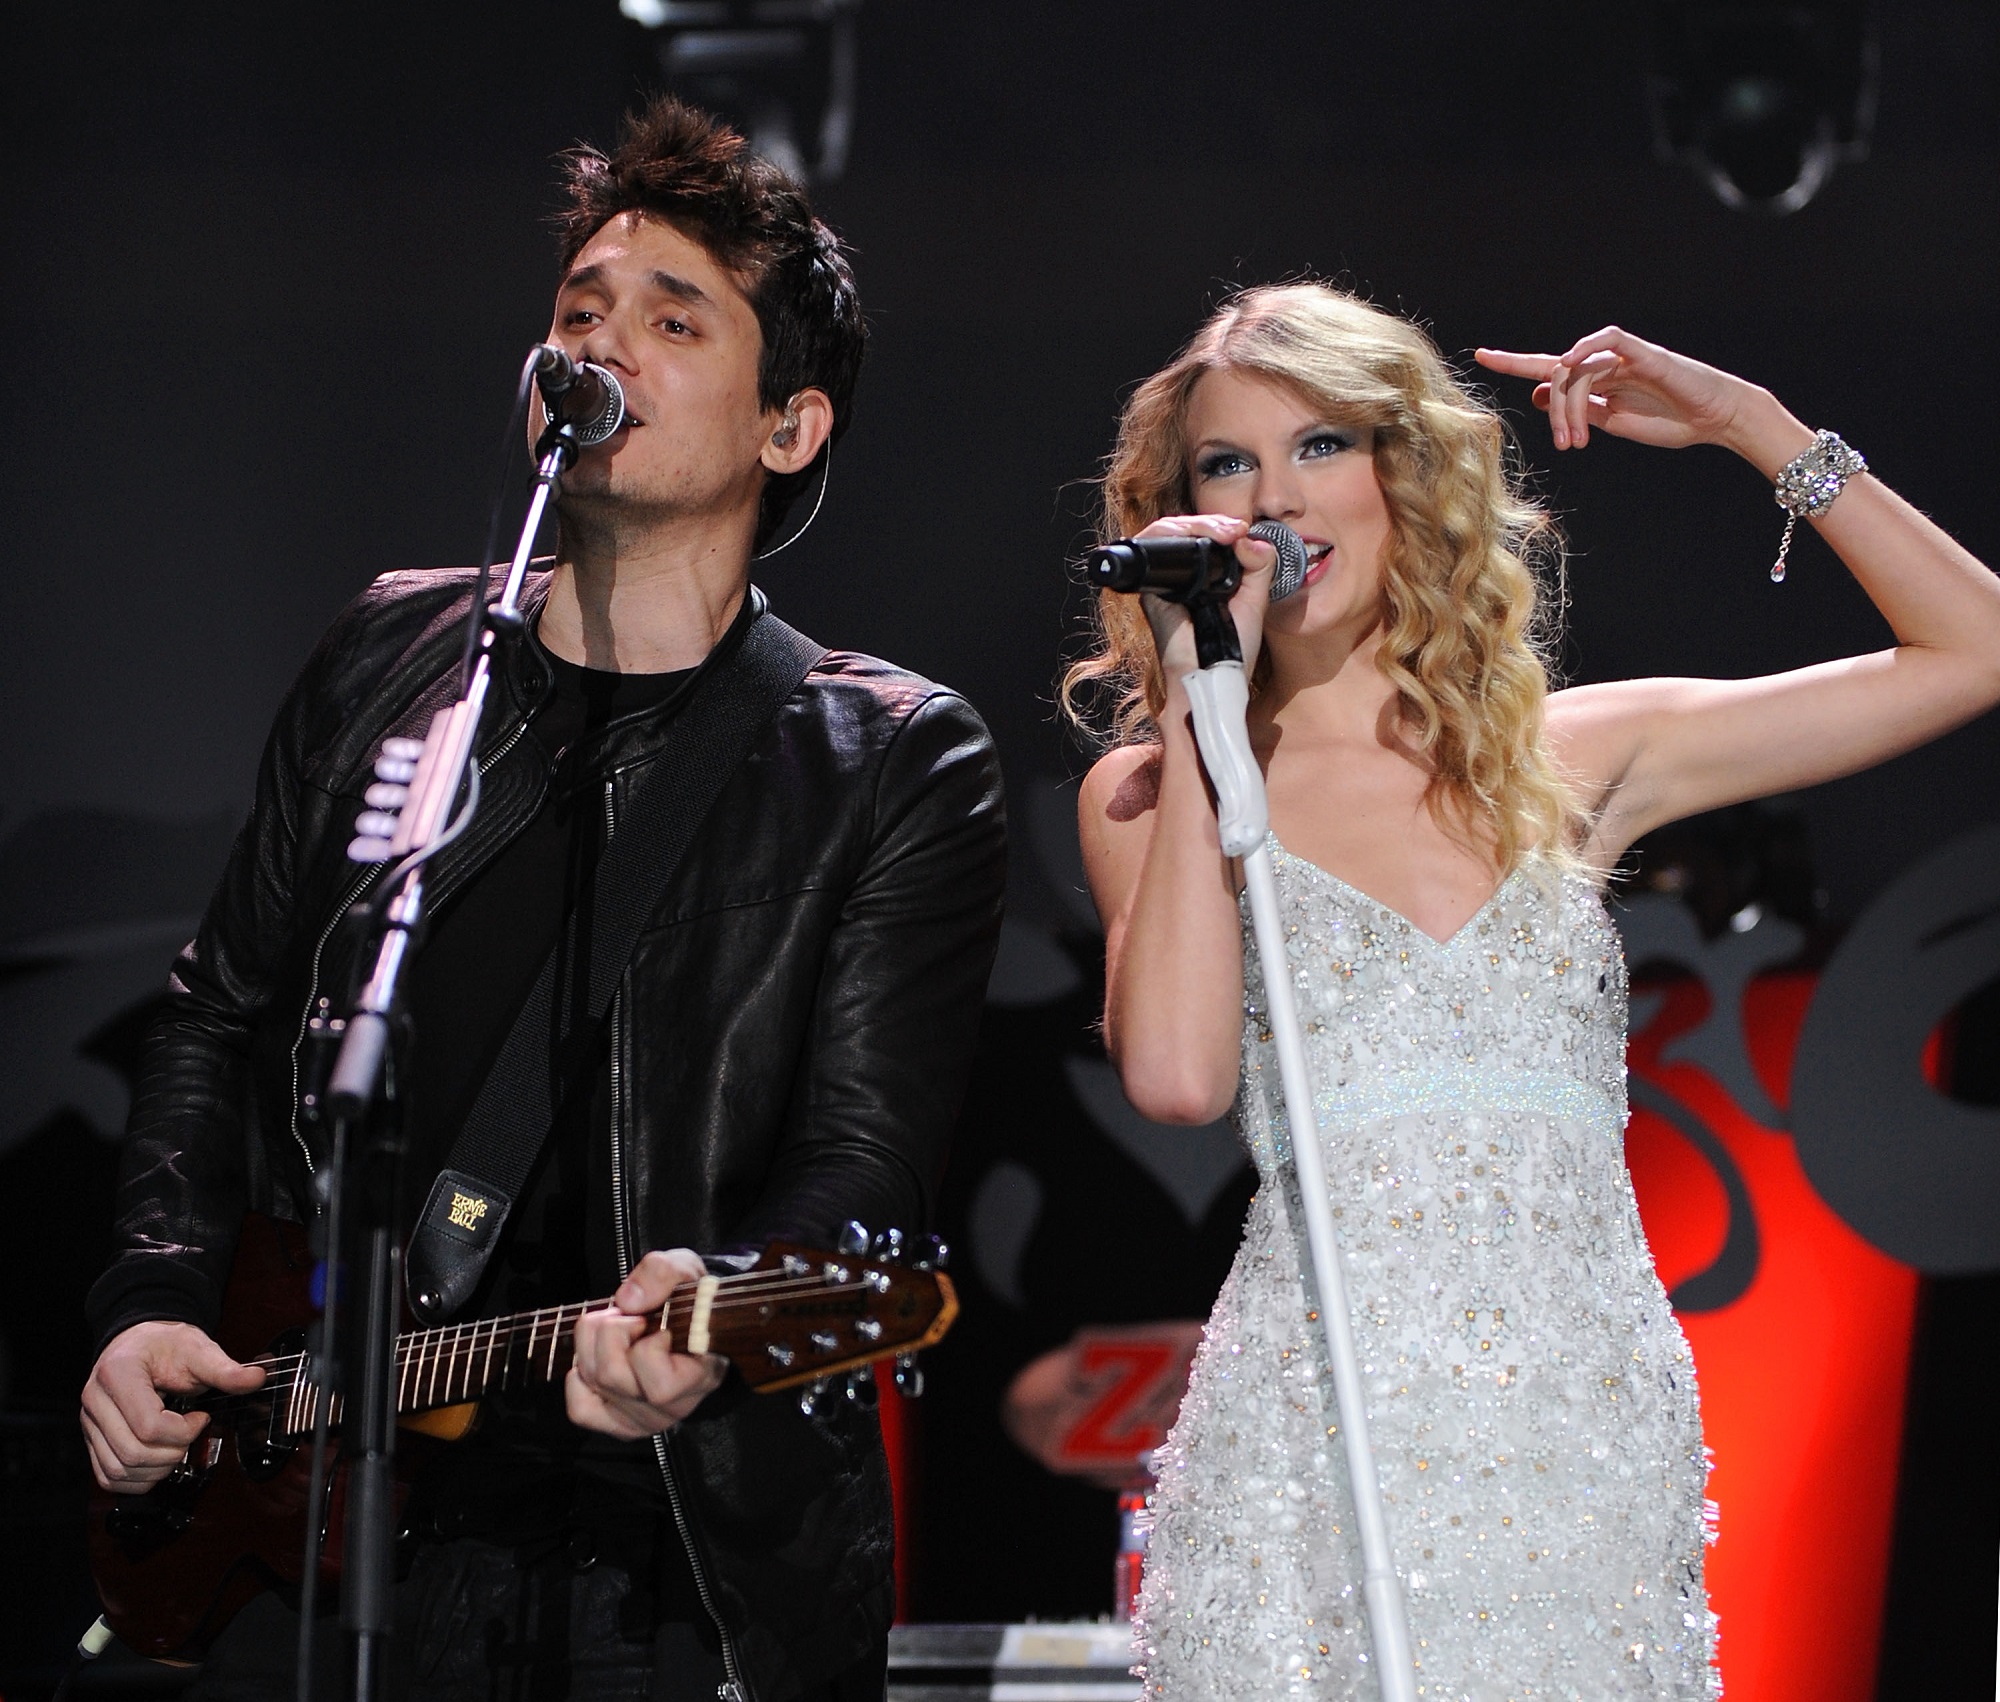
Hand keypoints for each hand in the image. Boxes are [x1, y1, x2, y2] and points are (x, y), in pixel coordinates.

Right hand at [81, 1321, 265, 1493]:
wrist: (138, 1343)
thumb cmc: (164, 1345)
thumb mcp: (197, 1348)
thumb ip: (224, 1369)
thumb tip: (256, 1379)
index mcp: (118, 1374)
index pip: (148, 1426)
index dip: (183, 1431)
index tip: (201, 1417)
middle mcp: (95, 1401)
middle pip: (132, 1453)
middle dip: (172, 1453)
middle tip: (191, 1434)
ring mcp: (90, 1424)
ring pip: (118, 1471)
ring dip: (156, 1470)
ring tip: (177, 1447)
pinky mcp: (92, 1440)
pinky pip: (108, 1477)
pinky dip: (137, 1480)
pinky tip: (159, 1462)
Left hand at [567, 1248, 726, 1439]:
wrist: (693, 1321)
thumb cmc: (691, 1301)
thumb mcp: (685, 1270)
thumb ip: (662, 1273)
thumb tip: (628, 1301)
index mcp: (701, 1377)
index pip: (661, 1385)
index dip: (648, 1346)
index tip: (657, 1323)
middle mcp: (674, 1407)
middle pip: (613, 1376)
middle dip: (611, 1330)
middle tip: (630, 1317)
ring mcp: (645, 1420)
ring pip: (594, 1382)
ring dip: (594, 1343)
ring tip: (617, 1329)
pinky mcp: (618, 1424)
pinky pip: (580, 1408)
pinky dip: (580, 1377)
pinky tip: (600, 1358)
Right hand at [1129, 514, 1278, 684]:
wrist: (1214, 680)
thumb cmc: (1232, 651)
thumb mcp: (1255, 602)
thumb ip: (1259, 567)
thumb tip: (1248, 537)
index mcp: (1204, 579)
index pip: (1203, 537)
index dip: (1219, 526)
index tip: (1241, 530)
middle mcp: (1180, 578)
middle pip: (1184, 529)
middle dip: (1211, 521)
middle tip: (1235, 529)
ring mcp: (1163, 583)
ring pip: (1167, 532)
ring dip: (1196, 524)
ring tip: (1224, 532)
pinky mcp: (1151, 591)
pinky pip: (1153, 550)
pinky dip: (1172, 534)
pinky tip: (1201, 538)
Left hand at [1476, 327, 1765, 453]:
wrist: (1715, 419)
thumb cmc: (1671, 422)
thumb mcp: (1614, 422)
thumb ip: (1579, 410)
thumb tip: (1540, 395)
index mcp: (1597, 383)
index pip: (1547, 368)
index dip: (1514, 362)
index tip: (1481, 355)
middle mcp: (1605, 366)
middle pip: (1557, 378)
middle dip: (1555, 415)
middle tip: (1568, 446)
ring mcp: (1623, 358)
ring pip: (1576, 371)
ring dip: (1570, 408)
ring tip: (1578, 441)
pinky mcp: (1643, 354)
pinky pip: (1607, 340)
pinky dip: (1585, 347)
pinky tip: (1571, 362)